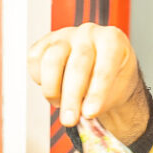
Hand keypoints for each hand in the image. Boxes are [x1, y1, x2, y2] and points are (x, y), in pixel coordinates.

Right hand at [27, 23, 148, 143]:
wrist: (104, 69)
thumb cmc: (114, 79)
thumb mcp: (117, 90)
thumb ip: (102, 100)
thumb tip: (85, 113)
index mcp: (113, 39)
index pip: (104, 67)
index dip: (96, 92)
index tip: (90, 113)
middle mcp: (89, 32)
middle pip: (77, 65)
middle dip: (72, 97)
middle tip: (70, 119)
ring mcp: (66, 34)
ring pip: (51, 61)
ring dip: (52, 89)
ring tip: (60, 105)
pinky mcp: (46, 41)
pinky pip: (35, 59)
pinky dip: (39, 78)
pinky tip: (52, 89)